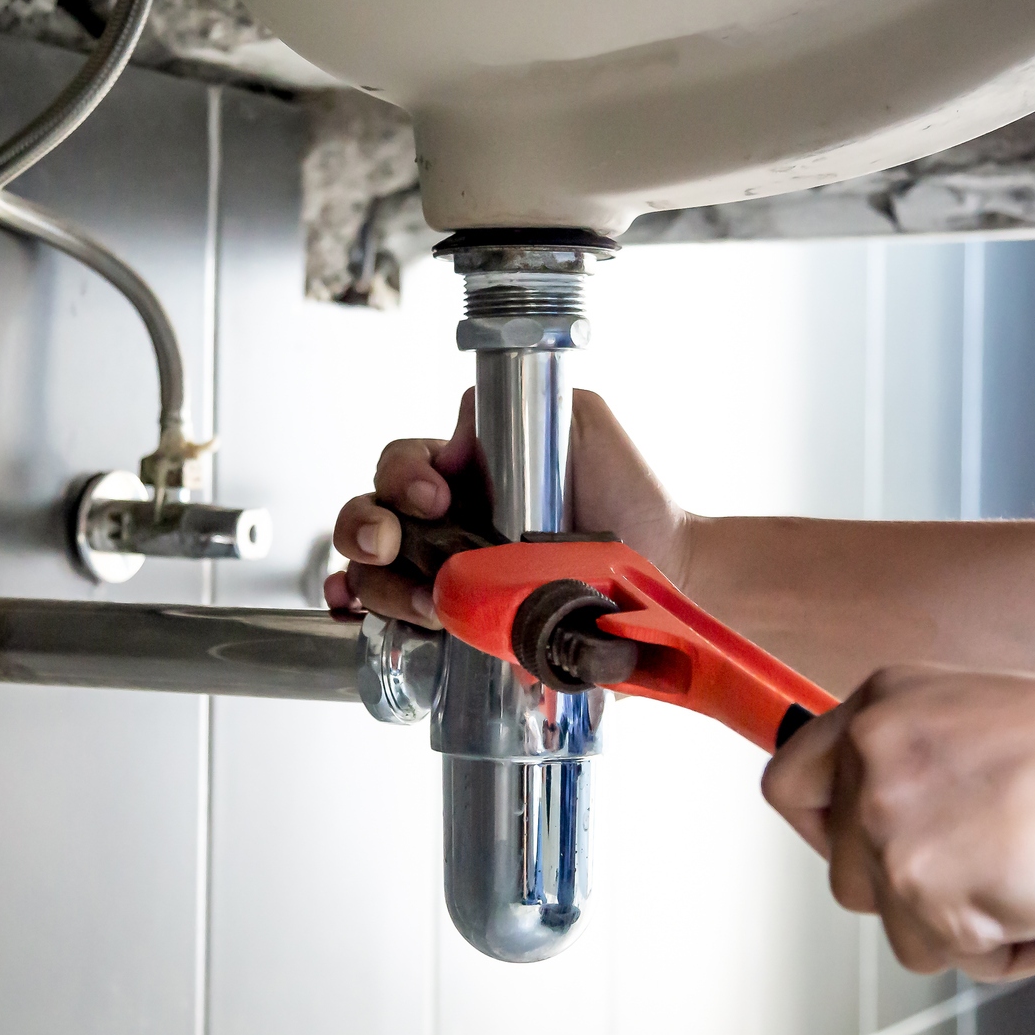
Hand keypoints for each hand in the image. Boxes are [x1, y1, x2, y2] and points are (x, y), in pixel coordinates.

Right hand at [327, 389, 688, 626]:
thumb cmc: (629, 493)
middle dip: (366, 528)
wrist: (668, 568)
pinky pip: (401, 628)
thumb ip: (518, 406)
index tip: (436, 497)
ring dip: (382, 586)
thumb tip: (458, 439)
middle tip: (391, 543)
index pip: (401, 467)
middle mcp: (446, 525)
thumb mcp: (579, 421)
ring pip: (376, 577)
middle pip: (370, 520)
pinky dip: (375, 624)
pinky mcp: (467, 627)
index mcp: (464, 474)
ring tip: (424, 601)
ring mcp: (451, 579)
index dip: (403, 478)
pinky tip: (374, 621)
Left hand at [761, 665, 1034, 981]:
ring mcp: (889, 818)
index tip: (868, 853)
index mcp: (887, 700)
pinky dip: (999, 952)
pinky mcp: (920, 886)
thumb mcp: (990, 724)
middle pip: (843, 871)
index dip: (825, 830)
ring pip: (892, 921)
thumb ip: (925, 763)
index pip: (790, 781)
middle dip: (912, 892)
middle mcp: (873, 750)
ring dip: (961, 924)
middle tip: (995, 871)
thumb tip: (889, 824)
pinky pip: (941, 956)